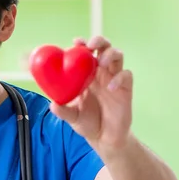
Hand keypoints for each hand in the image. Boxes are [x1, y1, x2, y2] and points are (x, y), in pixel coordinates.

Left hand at [49, 36, 132, 151]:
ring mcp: (114, 79)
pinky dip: (119, 78)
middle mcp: (101, 73)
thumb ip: (62, 111)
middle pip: (104, 47)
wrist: (104, 138)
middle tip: (90, 45)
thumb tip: (52, 104)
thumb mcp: (72, 117)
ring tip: (101, 62)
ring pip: (118, 56)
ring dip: (110, 54)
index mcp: (86, 74)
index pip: (85, 53)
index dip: (82, 44)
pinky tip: (110, 87)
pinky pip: (126, 76)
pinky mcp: (125, 89)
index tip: (76, 41)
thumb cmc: (87, 123)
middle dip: (99, 41)